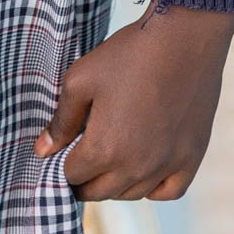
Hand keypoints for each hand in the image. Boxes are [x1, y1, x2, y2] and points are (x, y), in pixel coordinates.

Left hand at [32, 0, 233, 200]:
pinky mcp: (191, 158)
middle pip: (99, 192)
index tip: (65, 151)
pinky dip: (153, 186)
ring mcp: (166, 166)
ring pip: (131, 194)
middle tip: (83, 158)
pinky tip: (146, 168)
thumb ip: (61, 120)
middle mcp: (135, 167)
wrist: (183, 39)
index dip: (63, 163)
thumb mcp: (81, 79)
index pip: (72, 176)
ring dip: (116, 183)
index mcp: (104, 149)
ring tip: (110, 160)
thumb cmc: (128, 55)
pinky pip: (168, 191)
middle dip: (85, 178)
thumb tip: (43, 152)